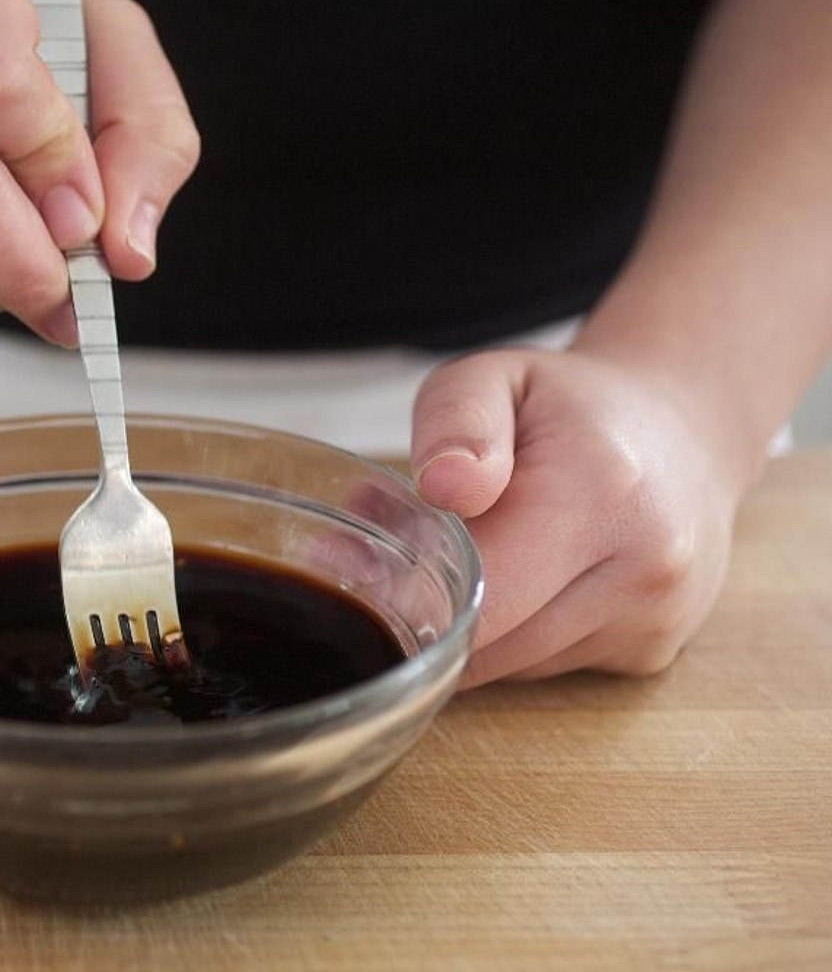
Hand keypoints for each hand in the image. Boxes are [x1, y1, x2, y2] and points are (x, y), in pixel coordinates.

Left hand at [409, 347, 746, 686]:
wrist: (683, 428)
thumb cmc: (568, 403)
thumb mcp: (492, 377)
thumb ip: (455, 421)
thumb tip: (444, 486)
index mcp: (601, 491)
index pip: (482, 593)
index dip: (407, 591)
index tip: (361, 564)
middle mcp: (644, 567)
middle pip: (490, 644)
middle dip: (430, 611)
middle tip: (394, 558)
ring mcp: (655, 619)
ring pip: (511, 666)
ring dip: (472, 627)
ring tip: (467, 557)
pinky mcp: (651, 651)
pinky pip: (545, 668)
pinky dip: (514, 636)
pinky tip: (519, 580)